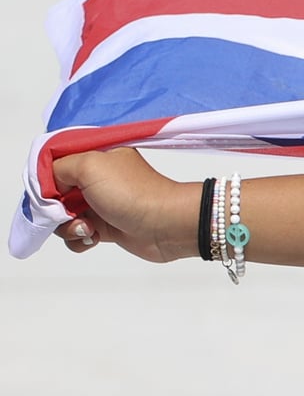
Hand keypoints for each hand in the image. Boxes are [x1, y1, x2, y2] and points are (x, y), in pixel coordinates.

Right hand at [50, 148, 190, 260]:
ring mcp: (100, 204)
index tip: (50, 192)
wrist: (165, 226)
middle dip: (54, 207)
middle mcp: (96, 179)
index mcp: (95, 157)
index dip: (46, 178)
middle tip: (67, 213)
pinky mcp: (104, 227)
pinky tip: (93, 237)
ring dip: (67, 226)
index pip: (55, 163)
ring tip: (87, 227)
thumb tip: (49, 185)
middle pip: (55, 193)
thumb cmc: (132, 193)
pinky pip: (77, 234)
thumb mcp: (88, 164)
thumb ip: (58, 167)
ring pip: (63, 216)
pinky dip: (79, 238)